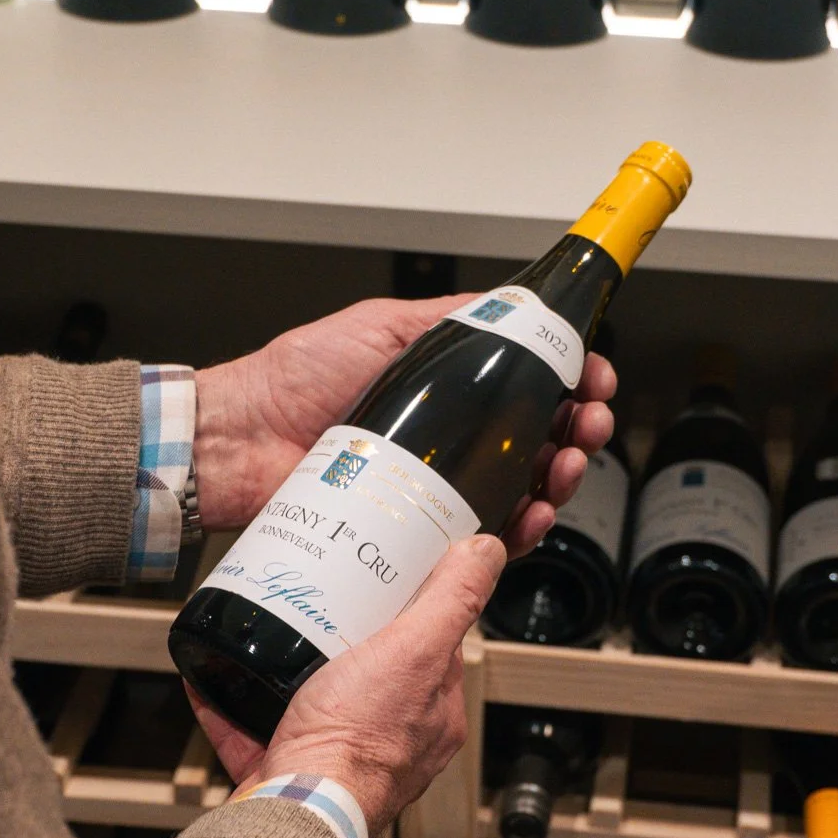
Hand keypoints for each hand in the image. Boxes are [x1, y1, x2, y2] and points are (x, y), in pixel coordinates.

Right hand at [188, 533, 505, 836]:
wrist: (294, 812)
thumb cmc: (357, 742)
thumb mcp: (416, 649)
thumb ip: (454, 599)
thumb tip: (488, 552)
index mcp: (432, 710)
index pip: (436, 643)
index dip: (416, 604)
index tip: (391, 573)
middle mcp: (392, 736)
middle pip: (373, 667)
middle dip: (347, 632)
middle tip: (324, 593)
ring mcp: (339, 753)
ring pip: (317, 696)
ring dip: (293, 664)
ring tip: (275, 626)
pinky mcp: (288, 765)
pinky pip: (259, 723)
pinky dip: (238, 700)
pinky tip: (219, 674)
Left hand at [194, 295, 615, 556]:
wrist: (243, 439)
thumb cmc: (295, 378)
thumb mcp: (379, 325)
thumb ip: (444, 318)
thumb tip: (511, 304)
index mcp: (445, 384)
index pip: (528, 379)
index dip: (572, 377)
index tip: (594, 376)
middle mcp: (447, 434)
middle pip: (537, 436)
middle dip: (579, 430)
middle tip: (590, 426)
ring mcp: (436, 481)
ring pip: (521, 486)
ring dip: (558, 478)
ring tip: (565, 468)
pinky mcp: (420, 525)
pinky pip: (484, 532)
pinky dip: (519, 528)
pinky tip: (530, 515)